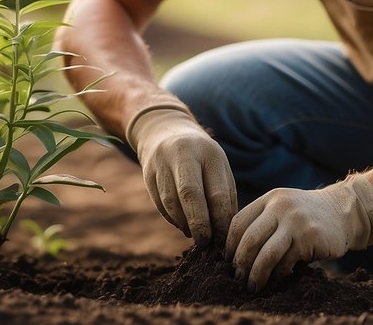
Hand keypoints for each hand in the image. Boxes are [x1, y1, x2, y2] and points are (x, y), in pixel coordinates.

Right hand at [127, 104, 236, 246]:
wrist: (164, 130)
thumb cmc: (201, 156)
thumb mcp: (217, 166)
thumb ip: (224, 195)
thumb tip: (225, 232)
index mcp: (209, 152)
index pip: (216, 192)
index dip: (220, 220)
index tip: (223, 239)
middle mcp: (183, 153)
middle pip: (190, 194)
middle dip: (199, 224)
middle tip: (206, 244)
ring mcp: (162, 162)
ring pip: (171, 202)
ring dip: (184, 224)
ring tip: (195, 235)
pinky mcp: (147, 173)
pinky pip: (160, 203)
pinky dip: (172, 218)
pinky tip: (182, 224)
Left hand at [225, 175, 372, 291]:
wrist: (343, 211)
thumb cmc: (307, 215)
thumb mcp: (283, 208)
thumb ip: (263, 221)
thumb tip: (236, 253)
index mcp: (270, 198)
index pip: (239, 222)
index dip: (229, 245)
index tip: (228, 262)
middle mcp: (280, 206)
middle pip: (249, 239)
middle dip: (240, 263)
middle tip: (237, 278)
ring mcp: (296, 221)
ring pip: (266, 253)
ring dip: (256, 274)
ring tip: (252, 286)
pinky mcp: (310, 237)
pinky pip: (286, 262)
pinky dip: (277, 275)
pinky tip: (275, 281)